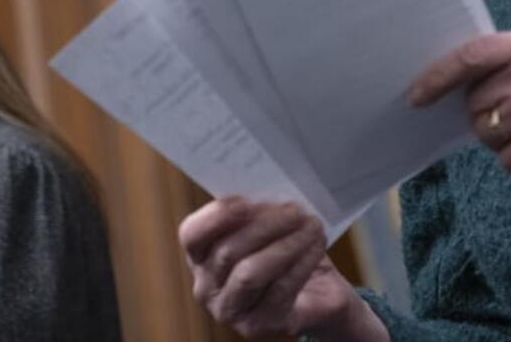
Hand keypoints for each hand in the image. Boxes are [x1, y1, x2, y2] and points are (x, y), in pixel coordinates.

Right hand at [177, 198, 388, 340]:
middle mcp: (207, 287)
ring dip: (286, 244)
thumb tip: (269, 183)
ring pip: (251, 273)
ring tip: (311, 225)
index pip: (192, 235)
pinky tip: (316, 245)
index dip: (215, 216)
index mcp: (202, 256)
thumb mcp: (269, 226)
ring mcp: (230, 311)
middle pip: (228, 251)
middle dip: (266, 225)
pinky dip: (301, 263)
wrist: (318, 293)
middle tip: (296, 209)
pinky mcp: (259, 326)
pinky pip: (279, 290)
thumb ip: (260, 210)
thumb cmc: (287, 251)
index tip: (246, 200)